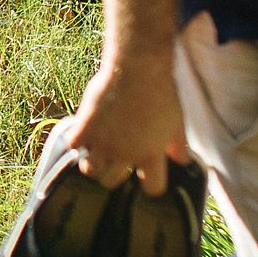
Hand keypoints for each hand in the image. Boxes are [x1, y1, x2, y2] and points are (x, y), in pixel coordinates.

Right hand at [47, 61, 189, 192]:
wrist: (138, 68)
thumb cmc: (162, 93)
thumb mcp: (177, 121)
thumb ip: (178, 146)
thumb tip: (183, 161)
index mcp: (150, 155)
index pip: (153, 188)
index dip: (151, 183)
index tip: (148, 176)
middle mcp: (124, 154)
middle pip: (112, 182)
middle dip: (114, 174)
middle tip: (116, 160)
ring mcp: (102, 141)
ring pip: (90, 169)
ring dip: (92, 163)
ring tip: (96, 151)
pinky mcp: (85, 126)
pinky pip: (73, 145)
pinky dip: (76, 140)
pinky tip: (83, 132)